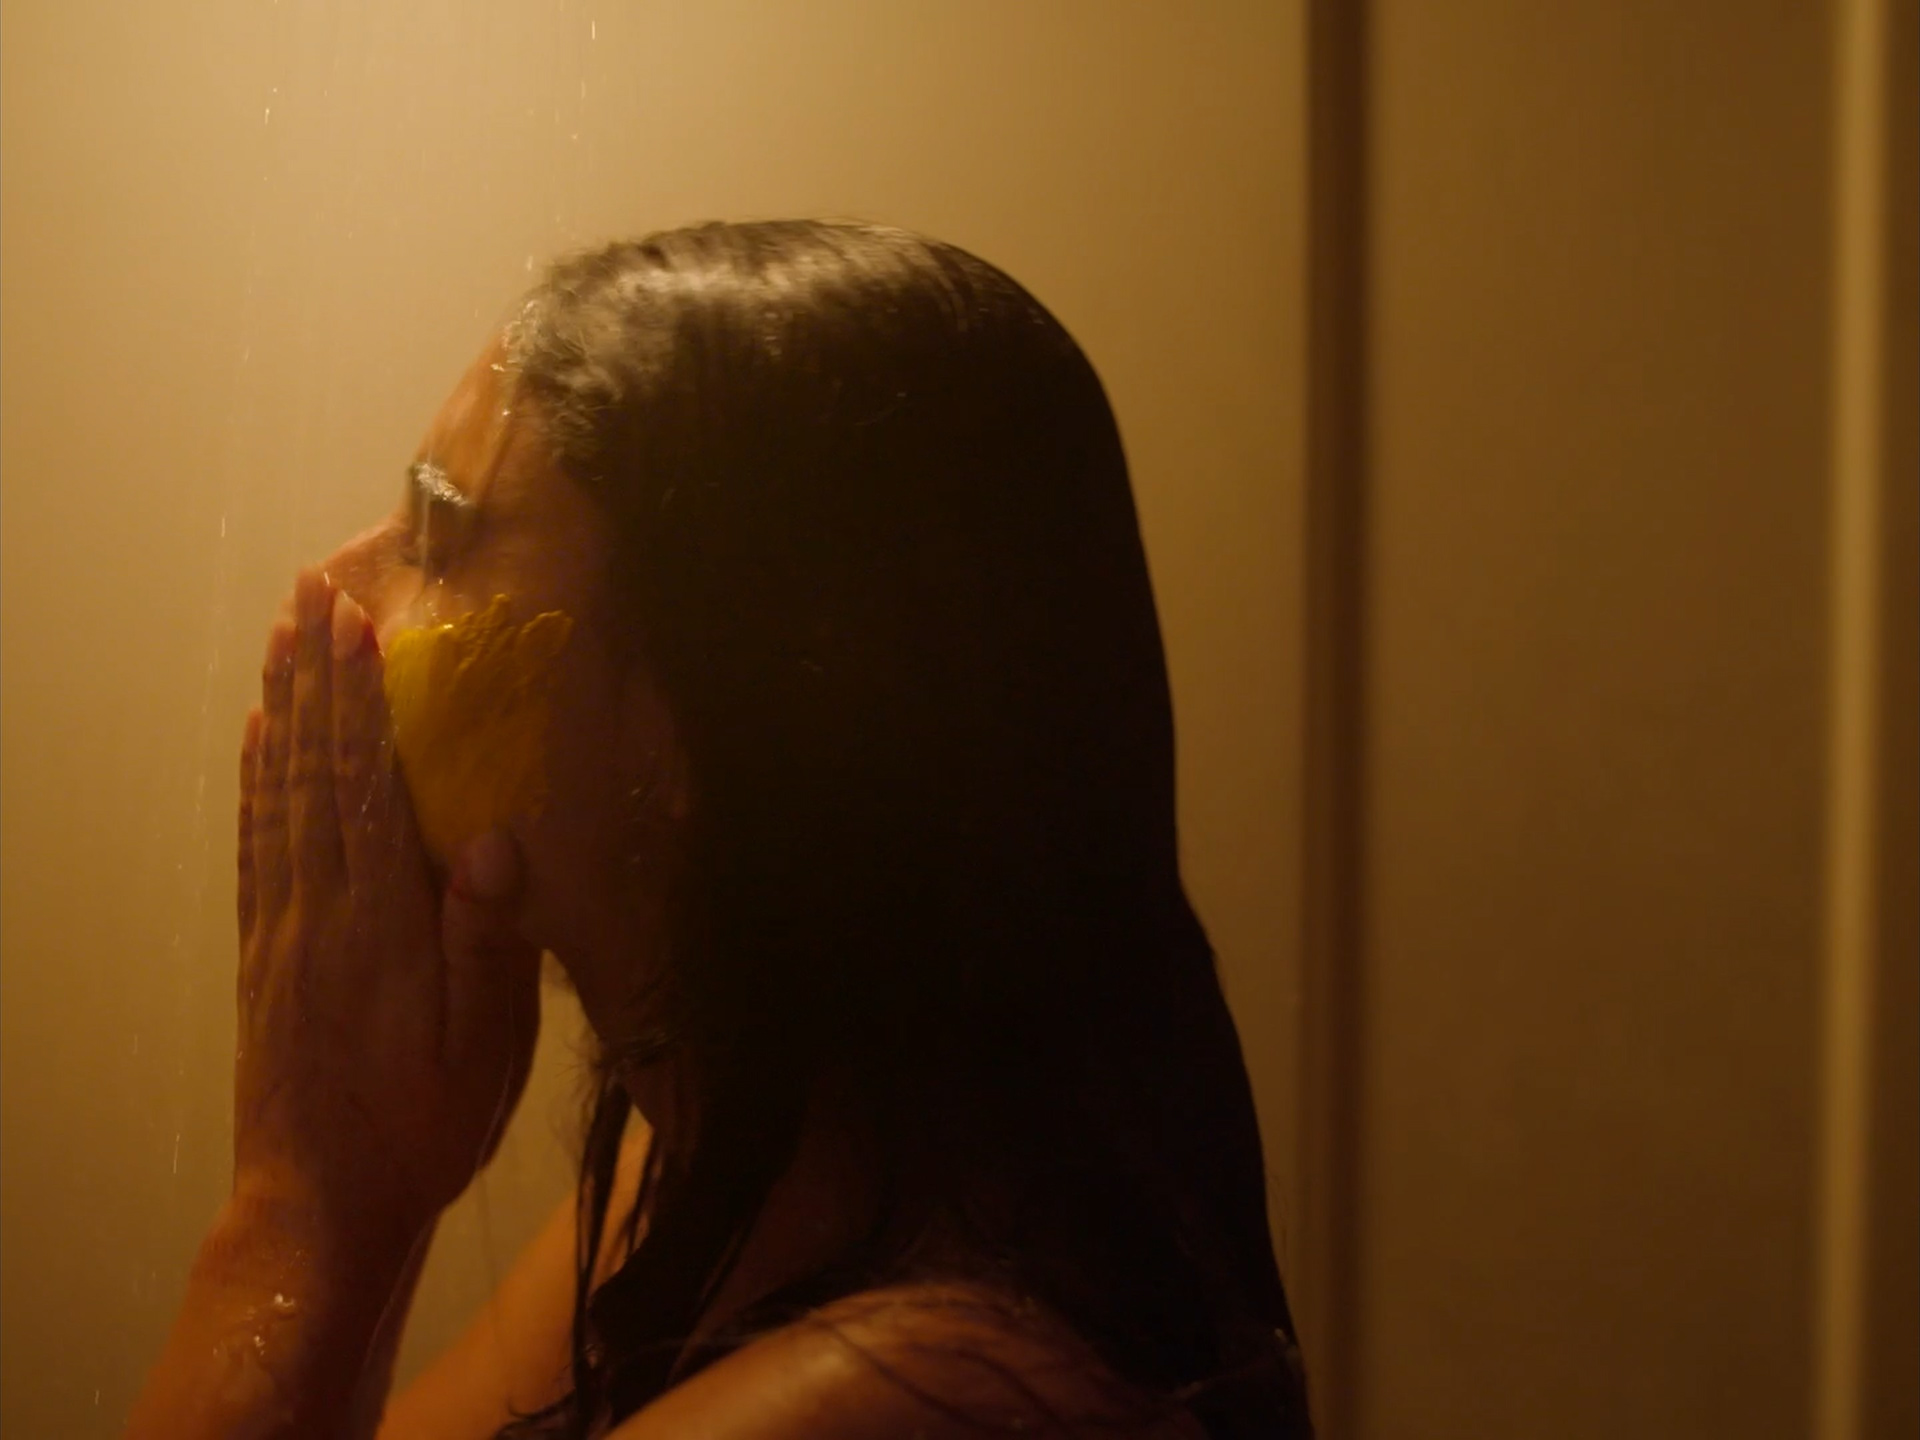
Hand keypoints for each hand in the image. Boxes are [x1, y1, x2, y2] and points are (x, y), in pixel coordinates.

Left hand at [235, 567, 541, 1244]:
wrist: (321, 1205)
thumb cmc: (422, 1125)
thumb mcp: (484, 1045)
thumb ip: (486, 939)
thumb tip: (495, 838)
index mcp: (380, 926)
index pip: (367, 788)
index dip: (362, 701)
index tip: (359, 624)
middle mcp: (319, 913)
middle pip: (312, 771)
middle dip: (314, 677)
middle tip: (311, 596)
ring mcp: (281, 932)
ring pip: (275, 797)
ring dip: (279, 711)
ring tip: (280, 641)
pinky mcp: (262, 957)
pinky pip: (254, 848)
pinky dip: (254, 783)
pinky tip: (256, 744)